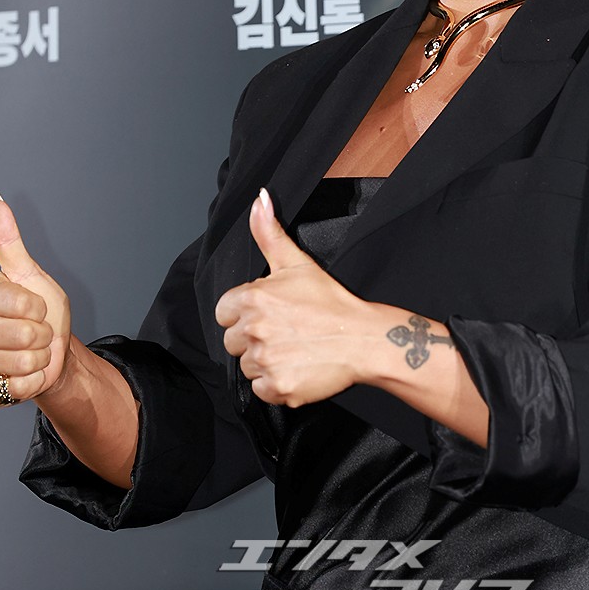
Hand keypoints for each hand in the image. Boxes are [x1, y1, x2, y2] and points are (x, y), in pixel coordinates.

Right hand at [0, 193, 71, 404]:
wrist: (49, 351)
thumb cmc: (40, 310)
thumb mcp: (29, 273)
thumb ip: (8, 240)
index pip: (23, 303)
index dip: (40, 307)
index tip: (35, 307)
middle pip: (25, 334)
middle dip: (42, 334)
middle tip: (36, 332)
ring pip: (24, 361)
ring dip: (39, 357)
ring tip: (31, 350)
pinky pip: (20, 386)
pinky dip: (33, 380)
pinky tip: (24, 372)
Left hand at [215, 188, 366, 406]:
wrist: (363, 339)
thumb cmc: (331, 301)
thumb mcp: (297, 262)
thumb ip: (269, 232)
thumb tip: (259, 199)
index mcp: (252, 299)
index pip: (225, 313)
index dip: (245, 314)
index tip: (271, 314)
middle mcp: (254, 330)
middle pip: (233, 342)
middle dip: (254, 339)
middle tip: (286, 332)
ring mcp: (265, 361)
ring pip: (247, 366)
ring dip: (266, 362)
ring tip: (294, 349)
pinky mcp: (277, 387)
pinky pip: (261, 390)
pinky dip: (276, 384)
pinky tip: (297, 367)